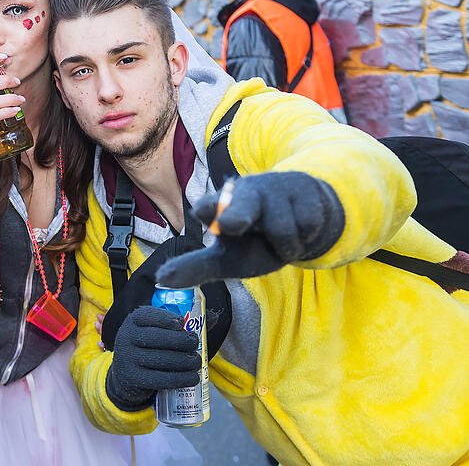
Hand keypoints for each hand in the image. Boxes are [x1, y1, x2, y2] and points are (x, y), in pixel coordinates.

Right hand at [105, 306, 200, 411]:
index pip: (147, 315)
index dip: (165, 318)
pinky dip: (179, 379)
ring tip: (197, 362)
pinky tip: (192, 378)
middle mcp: (127, 336)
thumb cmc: (150, 346)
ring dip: (183, 361)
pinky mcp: (132, 377)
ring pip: (159, 359)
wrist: (126, 372)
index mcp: (134, 320)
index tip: (182, 323)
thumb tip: (213, 317)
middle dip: (180, 340)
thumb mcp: (157, 330)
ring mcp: (127, 357)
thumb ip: (182, 323)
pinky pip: (158, 379)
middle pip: (155, 337)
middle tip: (195, 344)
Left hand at [156, 171, 344, 286]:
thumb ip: (195, 267)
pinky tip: (300, 229)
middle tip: (231, 224)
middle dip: (237, 214)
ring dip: (286, 246)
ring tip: (280, 238)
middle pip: (243, 205)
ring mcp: (276, 189)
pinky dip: (306, 239)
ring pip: (283, 231)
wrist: (303, 221)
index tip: (203, 212)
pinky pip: (308, 226)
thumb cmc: (255, 240)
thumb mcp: (226, 257)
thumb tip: (160, 279)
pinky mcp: (305, 190)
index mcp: (221, 205)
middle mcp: (245, 193)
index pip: (210, 206)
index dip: (209, 209)